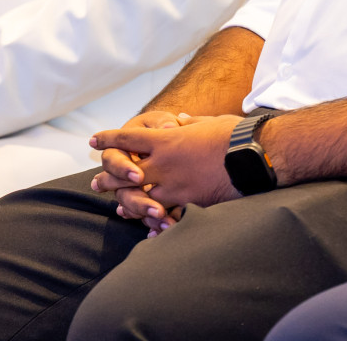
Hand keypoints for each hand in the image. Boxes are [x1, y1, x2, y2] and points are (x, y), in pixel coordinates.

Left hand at [90, 114, 241, 214]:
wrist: (252, 155)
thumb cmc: (233, 134)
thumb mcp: (208, 122)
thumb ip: (189, 123)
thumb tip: (179, 120)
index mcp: (166, 139)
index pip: (127, 138)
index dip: (108, 139)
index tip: (94, 140)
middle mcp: (163, 163)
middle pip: (124, 172)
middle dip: (108, 177)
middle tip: (96, 182)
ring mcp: (173, 185)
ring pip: (138, 197)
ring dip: (125, 202)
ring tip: (117, 207)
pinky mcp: (186, 201)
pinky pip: (163, 213)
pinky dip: (153, 221)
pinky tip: (146, 226)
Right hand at [91, 110, 193, 235]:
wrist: (178, 139)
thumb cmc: (163, 125)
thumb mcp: (162, 120)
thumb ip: (163, 123)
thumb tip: (168, 127)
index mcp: (121, 149)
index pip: (113, 160)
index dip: (122, 169)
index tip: (139, 177)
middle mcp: (122, 171)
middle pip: (119, 189)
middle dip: (135, 199)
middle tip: (153, 206)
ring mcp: (132, 187)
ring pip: (130, 205)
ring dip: (144, 212)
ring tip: (162, 218)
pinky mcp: (146, 198)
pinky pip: (143, 214)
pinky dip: (153, 222)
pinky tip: (164, 227)